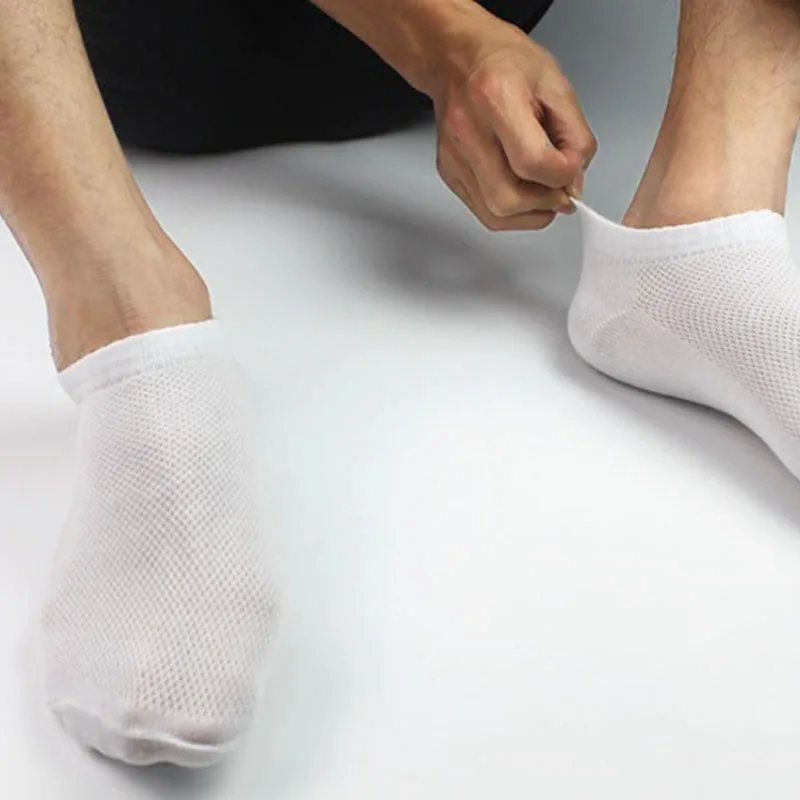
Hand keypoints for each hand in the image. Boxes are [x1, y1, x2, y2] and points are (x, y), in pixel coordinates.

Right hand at [431, 17, 595, 230]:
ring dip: (529, 214)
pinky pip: (484, 212)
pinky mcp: (449, 173)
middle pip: (509, 199)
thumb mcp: (556, 85)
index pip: (533, 162)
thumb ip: (575, 137)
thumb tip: (574, 183)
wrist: (458, 58)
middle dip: (545, 203)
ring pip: (496, 215)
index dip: (562, 175)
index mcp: (496, 97)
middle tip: (559, 189)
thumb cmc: (504, 63)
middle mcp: (468, 131)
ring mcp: (454, 157)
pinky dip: (511, 211)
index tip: (571, 168)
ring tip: (542, 191)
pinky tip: (521, 188)